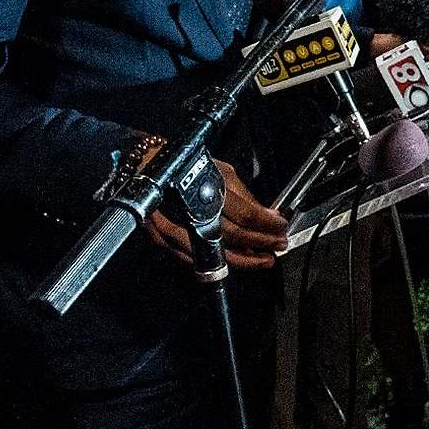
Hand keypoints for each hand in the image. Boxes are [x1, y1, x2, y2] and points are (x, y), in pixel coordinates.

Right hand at [146, 159, 287, 269]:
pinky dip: (219, 262)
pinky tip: (237, 260)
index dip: (268, 224)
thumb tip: (270, 215)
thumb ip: (245, 196)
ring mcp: (174, 229)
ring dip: (244, 260)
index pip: (246, 214)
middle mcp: (190, 211)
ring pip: (214, 254)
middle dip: (261, 242)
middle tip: (279, 245)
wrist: (145, 167)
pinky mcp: (163, 241)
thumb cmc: (186, 166)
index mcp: (207, 190)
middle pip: (232, 236)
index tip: (282, 226)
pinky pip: (195, 258)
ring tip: (264, 259)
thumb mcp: (221, 172)